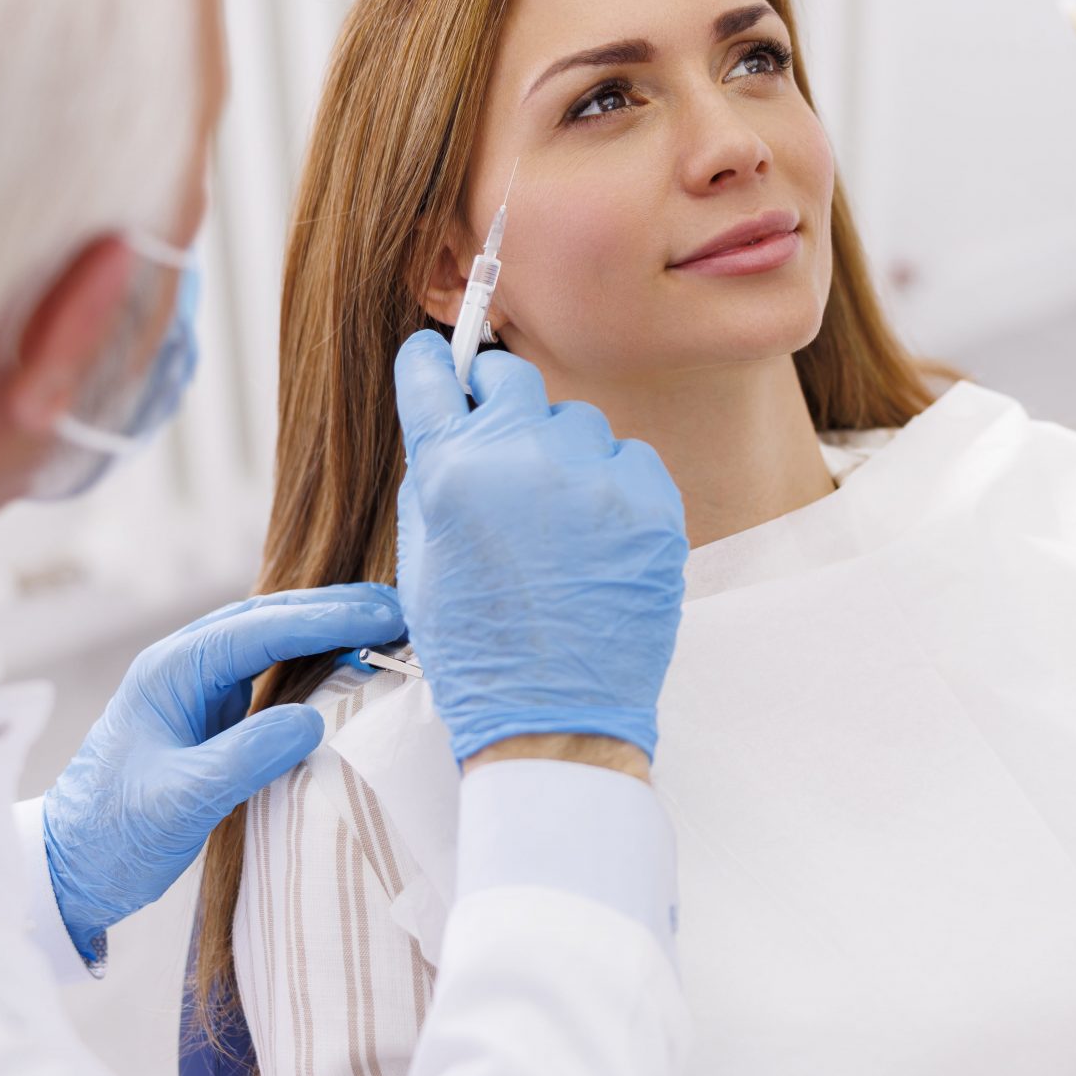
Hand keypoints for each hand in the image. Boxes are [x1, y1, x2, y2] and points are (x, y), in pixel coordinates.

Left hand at [41, 582, 403, 963]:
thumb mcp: (183, 801)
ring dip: (327, 627)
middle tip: (401, 608)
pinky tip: (348, 659)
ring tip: (387, 623)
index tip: (385, 616)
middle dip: (335, 609)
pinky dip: (312, 657)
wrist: (73, 867)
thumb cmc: (116, 835)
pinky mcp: (209, 711)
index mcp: (170, 671)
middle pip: (269, 616)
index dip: (327, 619)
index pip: (260, 629)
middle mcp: (183, 664)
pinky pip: (268, 668)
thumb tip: (314, 721)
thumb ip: (247, 756)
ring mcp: (196, 686)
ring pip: (270, 636)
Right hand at [390, 330, 686, 763]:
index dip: (432, 363)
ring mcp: (595, 476)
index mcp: (451, 470)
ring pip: (577, 424)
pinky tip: (597, 541)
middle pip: (513, 377)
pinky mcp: (652, 501)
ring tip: (557, 525)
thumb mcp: (423, 558)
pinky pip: (629, 461)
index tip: (437, 358)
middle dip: (500, 399)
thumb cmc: (479, 647)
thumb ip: (435, 477)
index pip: (432, 374)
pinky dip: (613, 489)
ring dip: (563, 455)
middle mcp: (524, 457)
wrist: (556, 717)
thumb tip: (453, 415)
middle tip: (501, 438)